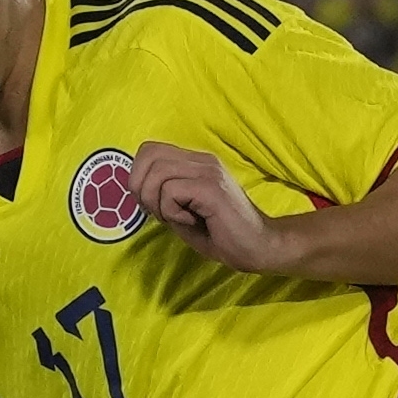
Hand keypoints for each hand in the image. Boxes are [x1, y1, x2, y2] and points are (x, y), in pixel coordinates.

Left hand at [127, 141, 298, 274]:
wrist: (259, 247)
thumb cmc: (223, 235)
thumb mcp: (184, 212)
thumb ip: (163, 197)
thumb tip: (137, 191)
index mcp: (196, 162)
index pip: (150, 150)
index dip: (138, 175)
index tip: (151, 204)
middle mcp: (202, 160)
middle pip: (148, 156)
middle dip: (141, 189)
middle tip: (158, 213)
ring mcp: (208, 171)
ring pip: (157, 173)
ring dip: (156, 202)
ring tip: (175, 218)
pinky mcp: (211, 188)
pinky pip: (171, 192)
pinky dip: (171, 212)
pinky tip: (190, 221)